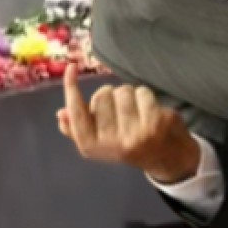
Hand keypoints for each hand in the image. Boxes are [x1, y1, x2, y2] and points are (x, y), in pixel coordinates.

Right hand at [57, 65, 199, 183]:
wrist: (167, 160)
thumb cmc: (125, 145)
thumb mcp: (97, 143)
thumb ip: (76, 129)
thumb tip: (61, 113)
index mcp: (92, 147)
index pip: (77, 112)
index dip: (71, 87)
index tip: (71, 68)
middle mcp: (113, 143)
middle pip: (101, 96)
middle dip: (108, 94)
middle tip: (116, 105)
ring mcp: (136, 134)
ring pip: (122, 91)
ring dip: (127, 94)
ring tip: (133, 108)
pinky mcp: (157, 124)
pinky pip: (142, 93)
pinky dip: (144, 95)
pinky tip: (148, 108)